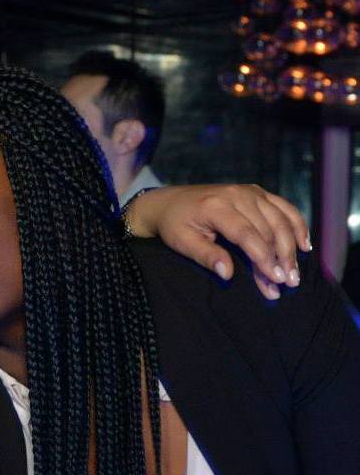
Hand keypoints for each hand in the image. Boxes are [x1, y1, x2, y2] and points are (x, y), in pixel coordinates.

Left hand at [124, 183, 309, 299]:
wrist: (169, 201)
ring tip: (296, 272)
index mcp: (217, 206)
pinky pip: (284, 207)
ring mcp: (250, 191)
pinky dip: (297, 225)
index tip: (274, 279)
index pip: (247, 235)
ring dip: (291, 246)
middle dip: (281, 258)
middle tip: (289, 283)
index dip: (263, 258)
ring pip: (280, 220)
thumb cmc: (174, 225)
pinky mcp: (257, 192)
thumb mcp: (182, 242)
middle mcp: (238, 195)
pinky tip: (304, 245)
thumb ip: (206, 256)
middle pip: (268, 229)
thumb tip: (228, 274)